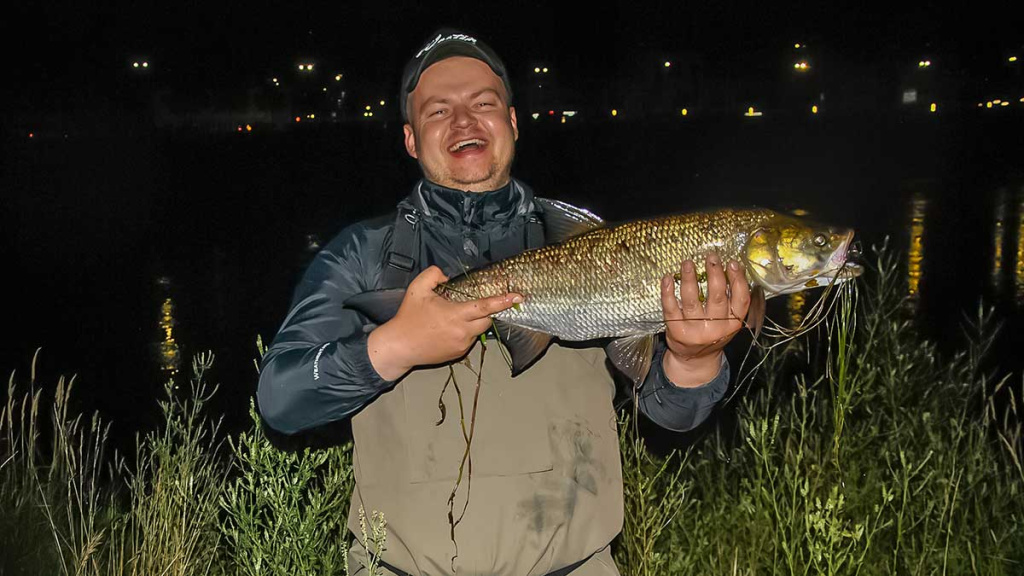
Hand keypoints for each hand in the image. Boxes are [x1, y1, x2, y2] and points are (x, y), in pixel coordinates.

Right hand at [368, 266, 522, 380]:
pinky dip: (465, 332)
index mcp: (456, 314)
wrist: (399, 347)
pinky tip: (446, 329)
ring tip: (450, 318)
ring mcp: (462, 345)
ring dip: (473, 322)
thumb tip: (447, 276)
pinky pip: (469, 340)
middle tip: (472, 304)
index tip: (517, 297)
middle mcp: (463, 331)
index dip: (503, 301)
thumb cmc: (408, 317)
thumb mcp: (417, 289)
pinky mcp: (458, 354)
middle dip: (485, 311)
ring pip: (478, 331)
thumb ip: (434, 275)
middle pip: (487, 320)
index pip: (486, 307)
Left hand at [659, 253, 750, 386]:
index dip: (738, 280)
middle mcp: (715, 328)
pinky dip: (668, 291)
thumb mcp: (728, 322)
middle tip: (711, 257)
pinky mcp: (675, 329)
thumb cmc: (713, 332)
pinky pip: (670, 307)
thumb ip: (732, 301)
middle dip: (714, 274)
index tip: (733, 263)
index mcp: (733, 324)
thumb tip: (733, 268)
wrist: (694, 359)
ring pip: (692, 300)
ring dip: (689, 278)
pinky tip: (668, 278)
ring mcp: (694, 329)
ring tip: (688, 263)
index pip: (741, 300)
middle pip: (716, 297)